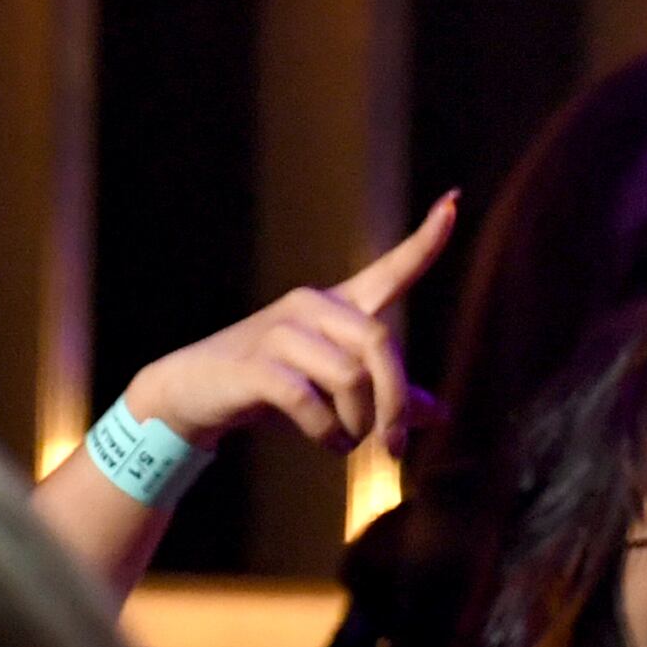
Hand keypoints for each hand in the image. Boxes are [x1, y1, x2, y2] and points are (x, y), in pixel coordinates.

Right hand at [122, 193, 455, 453]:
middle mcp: (315, 306)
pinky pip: (308, 399)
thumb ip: (384, 394)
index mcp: (340, 305)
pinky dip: (327, 430)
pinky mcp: (256, 364)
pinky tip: (329, 443)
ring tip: (347, 441)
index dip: (425, 239)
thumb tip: (439, 414)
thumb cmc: (272, 387)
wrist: (191, 393)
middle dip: (395, 400)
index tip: (455, 201)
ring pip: (350, 376)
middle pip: (381, 342)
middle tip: (394, 445)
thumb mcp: (332, 388)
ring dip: (358, 422)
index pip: (391, 268)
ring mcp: (283, 330)